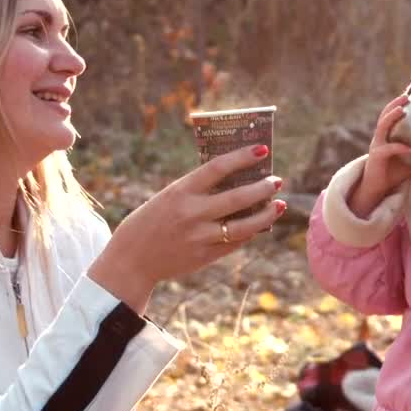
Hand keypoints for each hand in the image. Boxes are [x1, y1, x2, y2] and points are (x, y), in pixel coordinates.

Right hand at [88, 143, 285, 312]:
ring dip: (266, 214)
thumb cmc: (152, 220)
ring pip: (244, 226)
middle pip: (238, 198)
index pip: (218, 167)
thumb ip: (198, 190)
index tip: (263, 150)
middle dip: (262, 188)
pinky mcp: (205, 257)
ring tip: (279, 205)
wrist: (131, 260)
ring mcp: (199, 237)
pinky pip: (235, 243)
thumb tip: (237, 180)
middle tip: (276, 181)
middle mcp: (192, 213)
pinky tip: (259, 224)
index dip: (242, 157)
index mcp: (181, 191)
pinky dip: (250, 232)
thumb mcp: (170, 197)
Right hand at [348, 96, 410, 218]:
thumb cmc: (393, 173)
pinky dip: (398, 148)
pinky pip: (388, 149)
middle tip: (407, 96)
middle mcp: (380, 137)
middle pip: (384, 115)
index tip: (410, 95)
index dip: (398, 104)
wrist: (376, 188)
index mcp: (387, 136)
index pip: (390, 116)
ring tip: (402, 110)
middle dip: (394, 104)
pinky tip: (409, 150)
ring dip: (391, 116)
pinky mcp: (376, 157)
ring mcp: (376, 146)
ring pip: (381, 126)